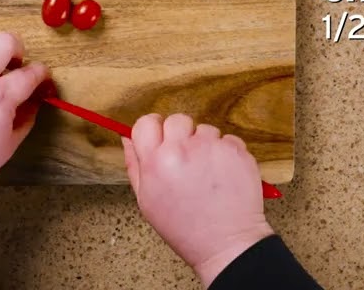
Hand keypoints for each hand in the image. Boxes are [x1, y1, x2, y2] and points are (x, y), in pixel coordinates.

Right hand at [123, 114, 274, 287]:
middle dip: (180, 135)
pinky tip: (223, 175)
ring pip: (204, 129)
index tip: (160, 139)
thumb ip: (134, 165)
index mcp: (155, 163)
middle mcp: (182, 150)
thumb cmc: (185, 228)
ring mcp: (211, 148)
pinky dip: (226, 153)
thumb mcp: (147, 202)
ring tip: (207, 173)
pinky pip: (227, 139)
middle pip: (176, 119)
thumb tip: (127, 137)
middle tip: (186, 158)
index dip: (153, 129)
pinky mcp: (236, 151)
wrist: (226, 244)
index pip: (146, 122)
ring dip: (204, 144)